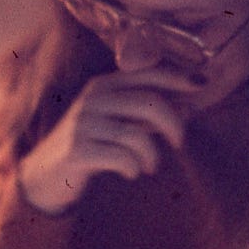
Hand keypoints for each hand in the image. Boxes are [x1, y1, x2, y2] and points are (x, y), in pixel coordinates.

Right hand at [18, 67, 196, 213]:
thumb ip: (147, 113)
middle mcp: (93, 99)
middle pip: (148, 103)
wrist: (45, 174)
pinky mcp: (78, 150)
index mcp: (103, 86)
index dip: (178, 77)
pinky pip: (122, 158)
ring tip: (149, 166)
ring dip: (152, 155)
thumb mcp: (117, 122)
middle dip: (173, 124)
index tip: (204, 85)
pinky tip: (131, 173)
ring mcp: (83, 124)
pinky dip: (134, 168)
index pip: (147, 73)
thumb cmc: (89, 144)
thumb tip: (190, 105)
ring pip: (137, 135)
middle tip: (179, 142)